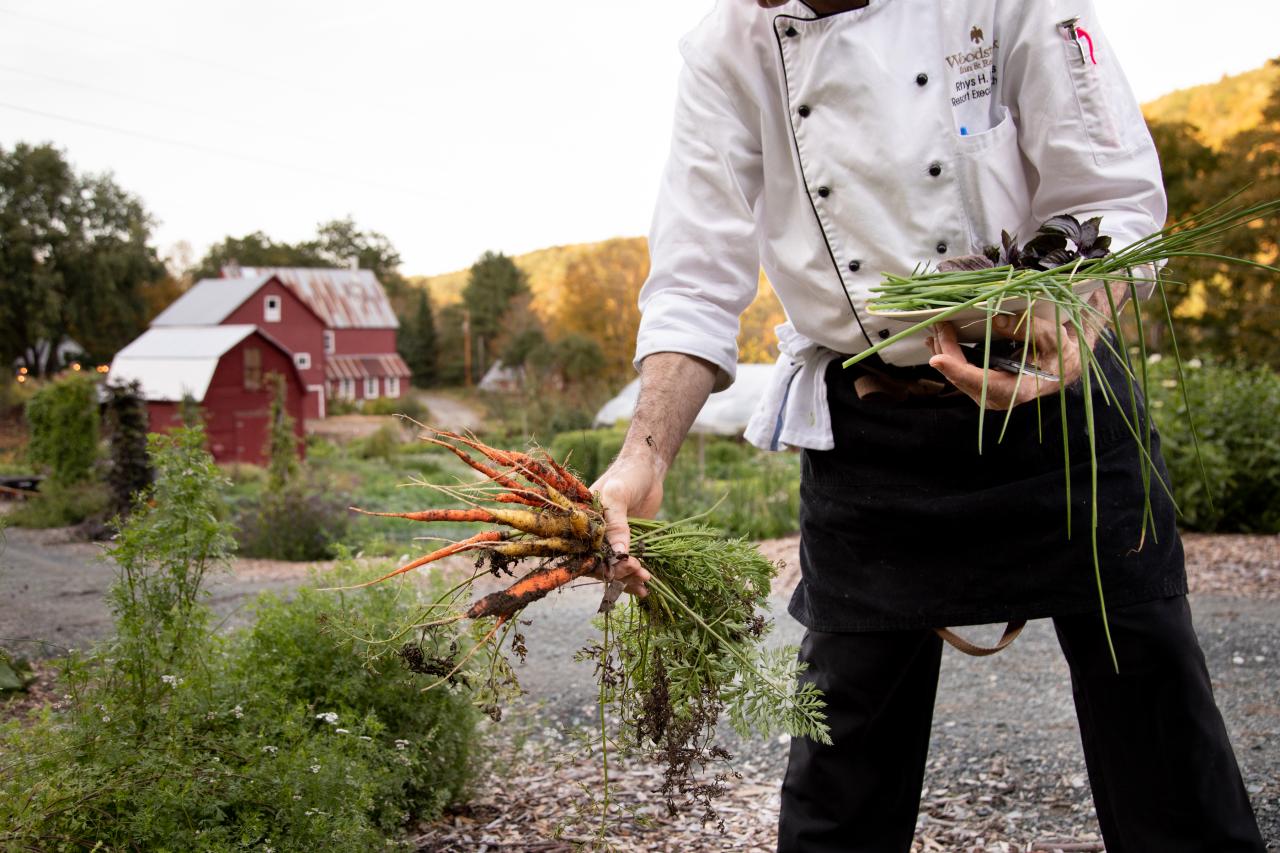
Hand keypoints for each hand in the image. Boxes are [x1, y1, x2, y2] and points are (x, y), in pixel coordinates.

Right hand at [589, 451, 662, 597]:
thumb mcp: (617, 494)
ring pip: (613, 567)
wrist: (648, 469)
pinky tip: (644, 587)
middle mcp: (592, 534)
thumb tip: (619, 552)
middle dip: (618, 572)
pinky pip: (625, 563)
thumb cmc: (627, 475)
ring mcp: (610, 540)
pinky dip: (633, 576)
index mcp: (582, 523)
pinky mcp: (625, 543)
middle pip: (599, 564)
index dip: (602, 564)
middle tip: (638, 570)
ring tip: (646, 580)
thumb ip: (616, 523)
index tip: (624, 565)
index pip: (584, 552)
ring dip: (628, 577)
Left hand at [926, 303, 1104, 409]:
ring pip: (957, 376)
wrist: (1063, 369)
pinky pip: (960, 374)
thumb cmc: (1060, 354)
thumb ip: (1027, 328)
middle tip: (937, 324)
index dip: (957, 370)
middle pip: (962, 377)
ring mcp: (988, 395)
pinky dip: (949, 356)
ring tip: (934, 329)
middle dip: (945, 350)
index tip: (937, 358)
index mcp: (1017, 389)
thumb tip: (996, 319)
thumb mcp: (1052, 337)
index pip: (981, 382)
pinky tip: (938, 342)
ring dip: (943, 351)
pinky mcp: (982, 388)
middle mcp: (998, 397)